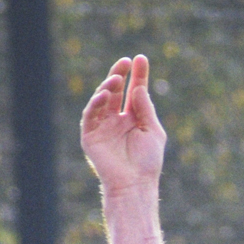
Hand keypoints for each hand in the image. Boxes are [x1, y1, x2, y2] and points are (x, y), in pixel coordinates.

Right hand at [79, 53, 166, 185]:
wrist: (134, 184)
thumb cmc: (147, 162)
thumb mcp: (153, 131)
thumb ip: (145, 109)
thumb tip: (138, 87)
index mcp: (132, 118)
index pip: (133, 91)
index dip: (137, 75)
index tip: (140, 58)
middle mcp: (115, 120)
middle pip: (115, 91)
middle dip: (119, 74)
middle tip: (125, 62)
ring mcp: (101, 127)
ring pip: (101, 99)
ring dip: (107, 87)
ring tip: (117, 78)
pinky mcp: (90, 136)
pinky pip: (90, 115)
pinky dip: (95, 103)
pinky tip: (104, 95)